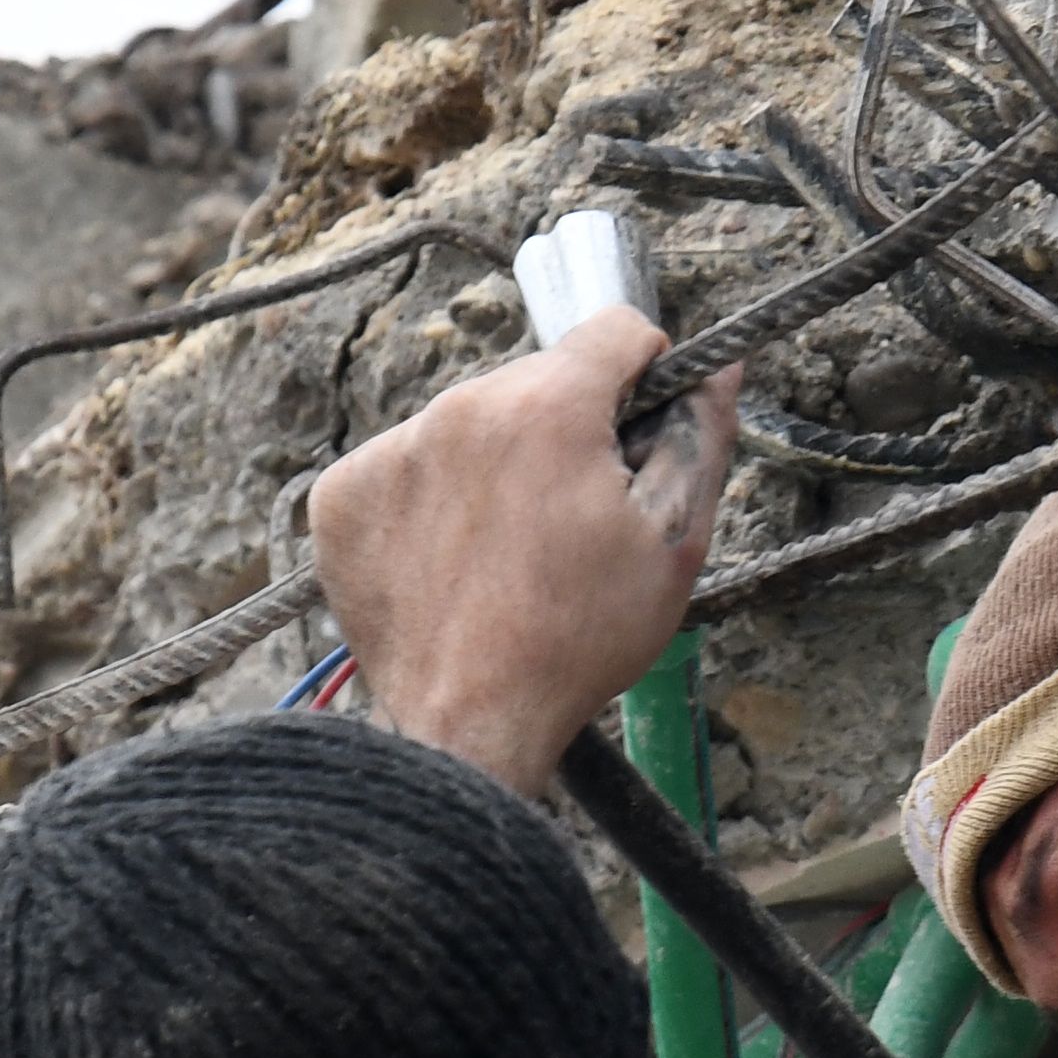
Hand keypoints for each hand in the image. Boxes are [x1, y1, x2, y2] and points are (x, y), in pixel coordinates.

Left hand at [306, 307, 738, 794]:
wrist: (468, 726)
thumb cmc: (579, 641)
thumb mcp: (674, 544)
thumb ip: (702, 439)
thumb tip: (717, 368)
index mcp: (548, 407)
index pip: (613, 330)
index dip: (644, 374)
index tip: (641, 424)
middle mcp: (459, 406)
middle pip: (535, 384)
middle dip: (563, 432)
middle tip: (574, 521)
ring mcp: (391, 448)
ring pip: (467, 427)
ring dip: (494, 466)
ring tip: (508, 554)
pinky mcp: (340, 491)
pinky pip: (403, 468)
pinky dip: (429, 504)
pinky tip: (452, 564)